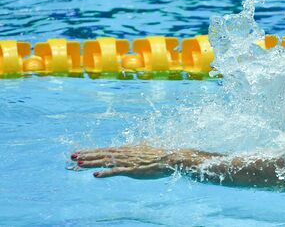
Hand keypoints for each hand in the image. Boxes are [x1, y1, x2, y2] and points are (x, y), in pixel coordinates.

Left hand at [70, 145, 207, 178]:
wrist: (171, 158)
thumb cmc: (159, 155)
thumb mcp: (143, 151)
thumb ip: (133, 152)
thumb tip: (126, 151)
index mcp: (126, 149)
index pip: (105, 150)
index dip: (91, 151)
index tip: (78, 152)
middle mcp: (125, 153)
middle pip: (102, 154)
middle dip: (86, 155)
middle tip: (71, 156)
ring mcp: (128, 161)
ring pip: (106, 161)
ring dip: (91, 163)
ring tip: (78, 164)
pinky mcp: (133, 170)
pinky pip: (117, 171)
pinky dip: (106, 173)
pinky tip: (95, 175)